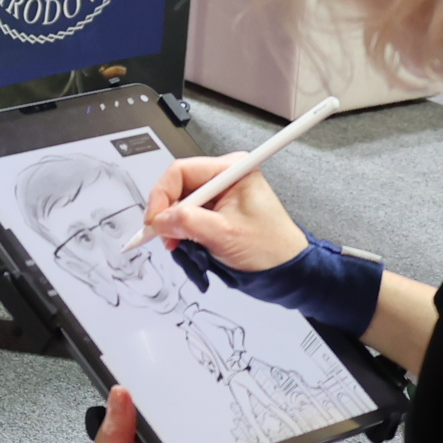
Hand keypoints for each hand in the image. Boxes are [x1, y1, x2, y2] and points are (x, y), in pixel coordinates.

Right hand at [141, 153, 308, 272]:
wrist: (289, 272)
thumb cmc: (272, 249)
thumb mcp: (224, 235)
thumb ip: (188, 223)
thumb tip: (160, 220)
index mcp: (232, 171)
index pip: (180, 172)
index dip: (162, 196)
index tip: (154, 221)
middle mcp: (225, 178)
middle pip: (178, 187)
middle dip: (167, 213)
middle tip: (163, 237)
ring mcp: (221, 195)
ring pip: (181, 203)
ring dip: (174, 225)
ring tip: (178, 245)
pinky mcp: (218, 211)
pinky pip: (189, 216)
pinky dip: (183, 232)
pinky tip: (186, 244)